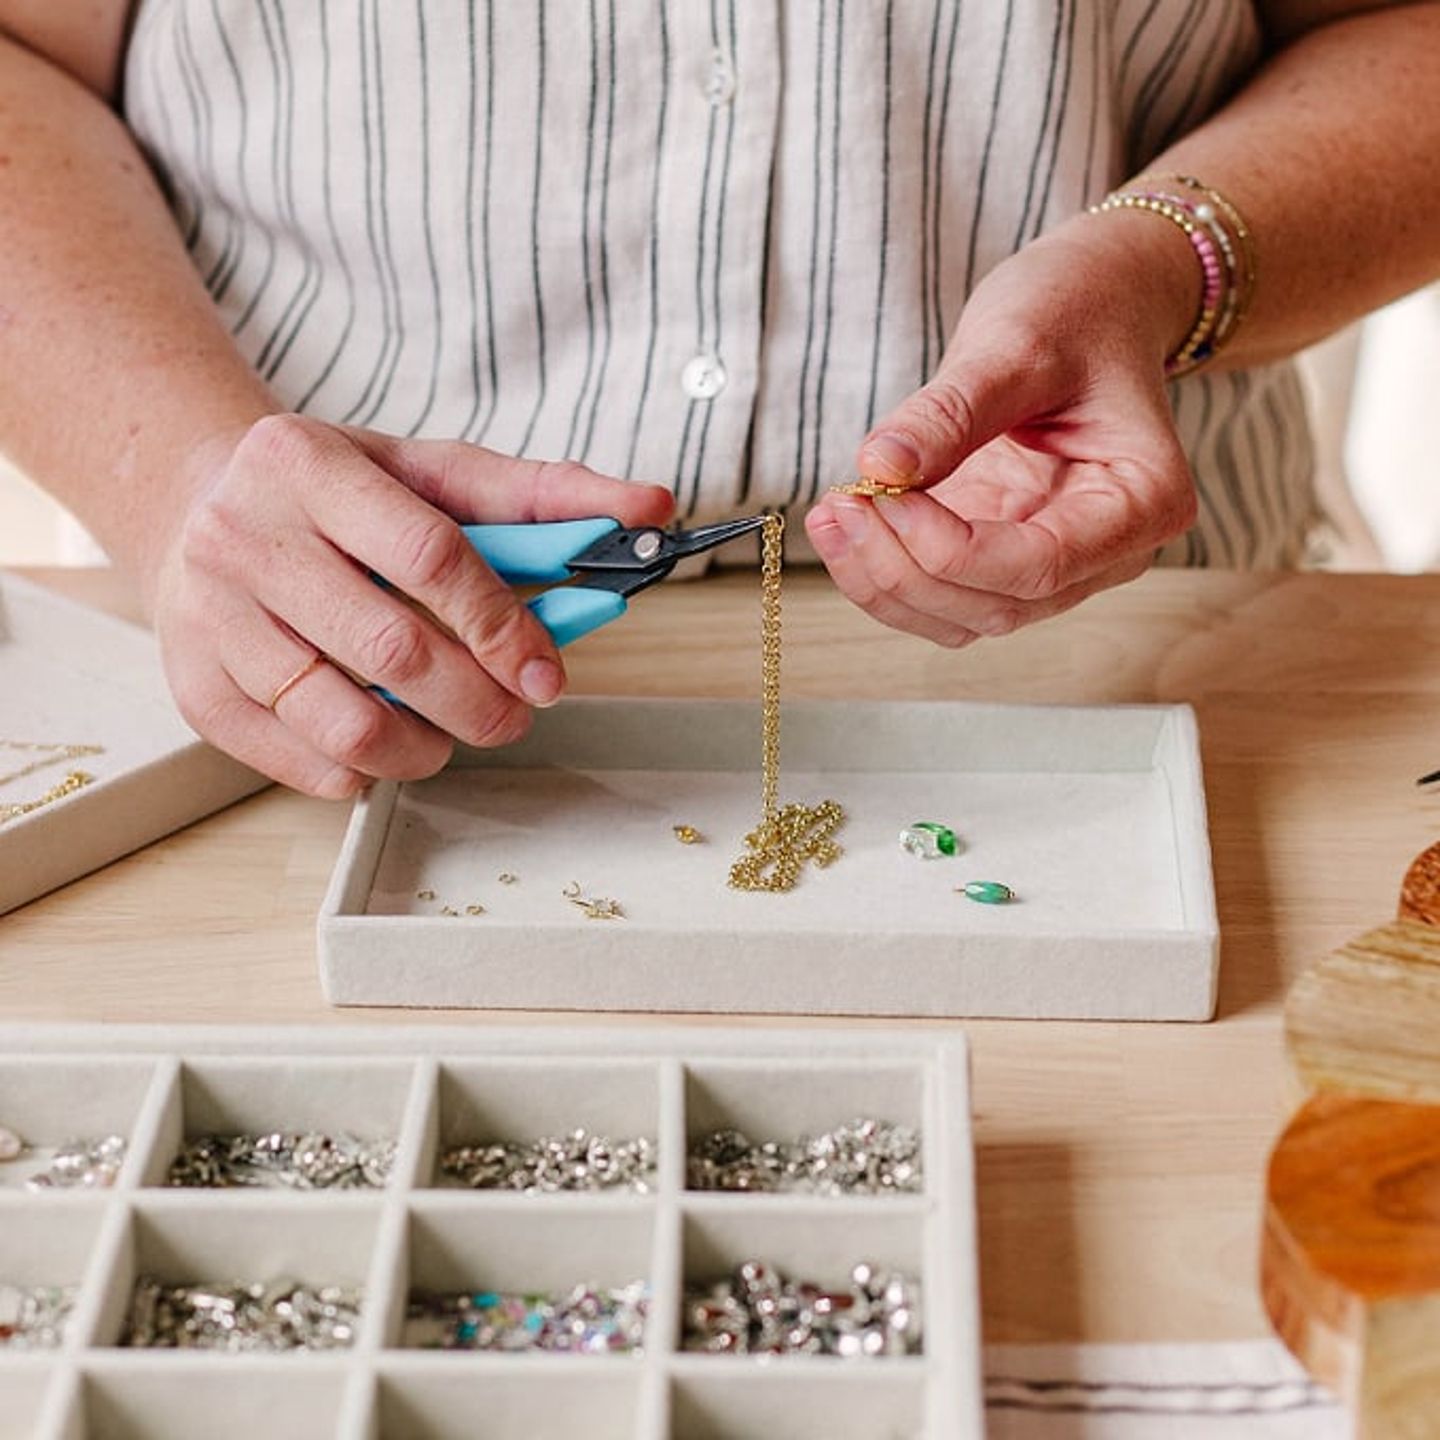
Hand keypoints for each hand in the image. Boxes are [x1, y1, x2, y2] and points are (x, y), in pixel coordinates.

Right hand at [150, 415, 673, 795]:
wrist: (197, 507)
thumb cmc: (341, 495)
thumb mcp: (429, 472)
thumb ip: (540, 493)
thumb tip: (652, 504)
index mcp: (307, 464)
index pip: (428, 555)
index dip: (503, 626)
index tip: (549, 675)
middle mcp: (241, 535)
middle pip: (390, 649)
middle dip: (478, 703)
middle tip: (516, 718)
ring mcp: (208, 617)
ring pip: (341, 721)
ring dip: (424, 748)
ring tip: (454, 736)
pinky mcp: (194, 687)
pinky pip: (297, 761)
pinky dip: (362, 772)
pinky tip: (388, 743)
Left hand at [806, 213, 1201, 646]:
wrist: (1093, 301)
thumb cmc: (1077, 311)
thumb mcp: (1017, 343)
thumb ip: (951, 411)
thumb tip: (880, 465)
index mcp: (1143, 503)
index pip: (1040, 565)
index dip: (950, 549)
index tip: (883, 493)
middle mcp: (1107, 553)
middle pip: (996, 606)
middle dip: (904, 568)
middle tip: (841, 504)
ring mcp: (1053, 563)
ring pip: (960, 618)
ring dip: (884, 581)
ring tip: (831, 513)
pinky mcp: (1001, 555)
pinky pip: (939, 594)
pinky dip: (884, 571)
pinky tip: (844, 520)